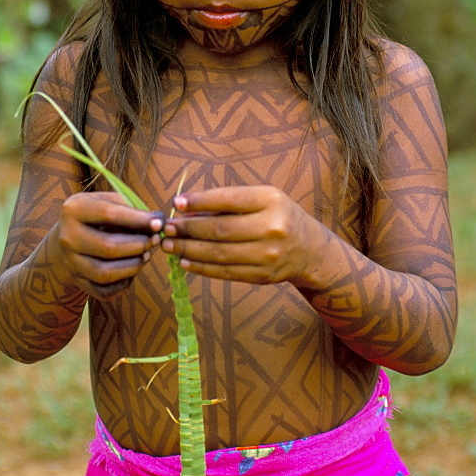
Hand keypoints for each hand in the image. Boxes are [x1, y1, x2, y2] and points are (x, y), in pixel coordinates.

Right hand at [48, 192, 162, 301]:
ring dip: (133, 266)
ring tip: (146, 255)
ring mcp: (71, 262)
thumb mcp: (108, 201)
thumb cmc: (96, 216)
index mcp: (74, 209)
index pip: (109, 214)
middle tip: (155, 241)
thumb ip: (132, 209)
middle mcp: (68, 237)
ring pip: (105, 273)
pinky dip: (124, 283)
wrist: (68, 239)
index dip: (138, 220)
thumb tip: (159, 222)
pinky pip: (104, 291)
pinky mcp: (78, 282)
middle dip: (138, 245)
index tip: (159, 223)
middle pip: (108, 247)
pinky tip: (132, 270)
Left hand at [161, 185, 331, 287]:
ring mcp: (268, 255)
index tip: (177, 203)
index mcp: (271, 200)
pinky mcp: (262, 276)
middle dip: (188, 229)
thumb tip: (187, 210)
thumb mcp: (262, 198)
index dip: (199, 201)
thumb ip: (229, 202)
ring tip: (169, 245)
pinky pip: (225, 272)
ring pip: (219, 254)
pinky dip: (201, 267)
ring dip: (188, 250)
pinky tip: (185, 261)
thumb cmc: (279, 216)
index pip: (228, 199)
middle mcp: (272, 227)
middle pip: (220, 229)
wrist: (309, 249)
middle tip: (166, 227)